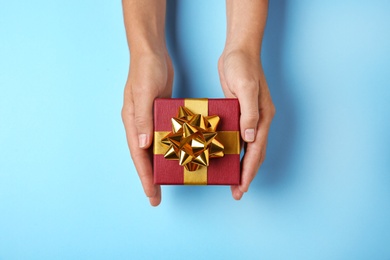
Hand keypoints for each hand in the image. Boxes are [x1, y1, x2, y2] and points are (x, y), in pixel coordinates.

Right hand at [122, 51, 173, 205]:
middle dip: (150, 178)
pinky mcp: (159, 113)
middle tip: (156, 197)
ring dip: (159, 166)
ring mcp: (149, 119)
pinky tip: (177, 155)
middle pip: (144, 157)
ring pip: (153, 149)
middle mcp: (138, 124)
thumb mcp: (145, 93)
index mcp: (132, 122)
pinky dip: (168, 148)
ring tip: (167, 182)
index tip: (151, 194)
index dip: (145, 176)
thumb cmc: (146, 70)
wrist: (151, 52)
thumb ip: (143, 118)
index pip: (138, 155)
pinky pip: (163, 136)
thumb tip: (143, 145)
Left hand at [218, 49, 274, 199]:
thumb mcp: (246, 88)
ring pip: (247, 148)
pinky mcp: (239, 113)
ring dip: (241, 166)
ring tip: (233, 182)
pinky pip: (238, 138)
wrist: (239, 50)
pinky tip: (226, 158)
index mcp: (263, 117)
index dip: (249, 170)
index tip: (242, 187)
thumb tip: (249, 138)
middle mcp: (258, 120)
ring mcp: (250, 117)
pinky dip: (235, 151)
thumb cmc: (242, 66)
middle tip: (238, 192)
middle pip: (255, 154)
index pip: (256, 150)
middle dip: (247, 174)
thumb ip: (249, 113)